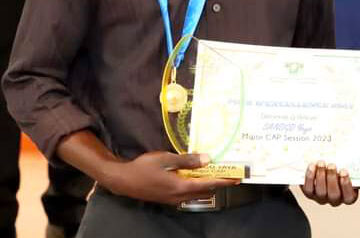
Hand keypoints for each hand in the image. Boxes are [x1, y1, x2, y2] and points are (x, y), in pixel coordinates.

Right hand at [102, 151, 236, 204]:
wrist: (123, 181)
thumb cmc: (143, 167)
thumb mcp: (165, 159)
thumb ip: (187, 160)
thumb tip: (207, 159)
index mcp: (180, 186)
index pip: (208, 184)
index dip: (224, 181)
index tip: (237, 178)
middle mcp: (179, 196)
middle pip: (205, 191)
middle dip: (219, 183)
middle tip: (230, 174)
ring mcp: (173, 199)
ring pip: (197, 193)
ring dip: (208, 185)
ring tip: (217, 174)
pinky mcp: (168, 199)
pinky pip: (188, 194)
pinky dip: (197, 186)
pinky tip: (197, 177)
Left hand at [301, 161, 358, 205]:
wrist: (326, 166)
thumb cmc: (342, 167)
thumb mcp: (351, 168)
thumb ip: (356, 168)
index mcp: (348, 195)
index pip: (349, 197)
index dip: (346, 185)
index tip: (344, 171)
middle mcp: (335, 199)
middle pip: (334, 195)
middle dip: (332, 179)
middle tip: (332, 165)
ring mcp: (321, 197)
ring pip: (321, 192)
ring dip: (321, 176)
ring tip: (321, 163)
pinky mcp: (310, 193)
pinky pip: (308, 189)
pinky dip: (309, 177)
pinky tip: (312, 166)